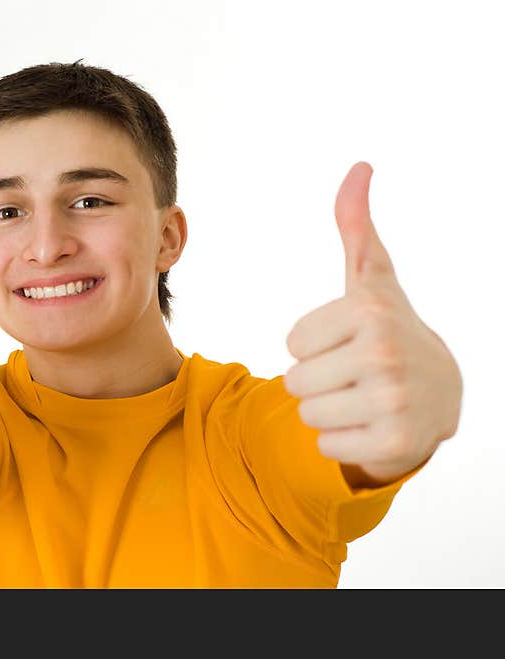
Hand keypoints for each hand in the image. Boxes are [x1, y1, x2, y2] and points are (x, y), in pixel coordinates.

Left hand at [283, 162, 462, 486]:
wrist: (438, 394)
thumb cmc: (388, 329)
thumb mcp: (372, 278)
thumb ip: (355, 225)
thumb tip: (359, 167)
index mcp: (369, 311)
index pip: (292, 343)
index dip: (314, 344)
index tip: (348, 341)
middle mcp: (385, 354)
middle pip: (294, 382)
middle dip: (318, 380)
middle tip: (354, 373)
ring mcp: (394, 402)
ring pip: (307, 415)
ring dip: (327, 411)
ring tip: (361, 397)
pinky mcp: (396, 444)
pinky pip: (327, 446)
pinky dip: (342, 441)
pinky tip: (371, 424)